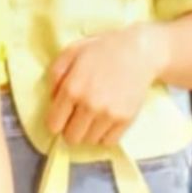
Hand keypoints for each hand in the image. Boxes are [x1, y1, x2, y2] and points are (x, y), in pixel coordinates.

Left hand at [46, 25, 162, 146]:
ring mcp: (109, 114)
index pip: (54, 124)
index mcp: (72, 88)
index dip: (56, 121)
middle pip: (71, 137)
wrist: (138, 52)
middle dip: (71, 128)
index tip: (62, 115)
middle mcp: (89, 104)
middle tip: (78, 115)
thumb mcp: (71, 52)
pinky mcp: (126, 120)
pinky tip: (105, 120)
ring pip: (89, 141)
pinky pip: (108, 142)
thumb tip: (52, 101)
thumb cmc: (102, 50)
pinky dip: (105, 134)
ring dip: (88, 131)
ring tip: (94, 115)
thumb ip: (55, 75)